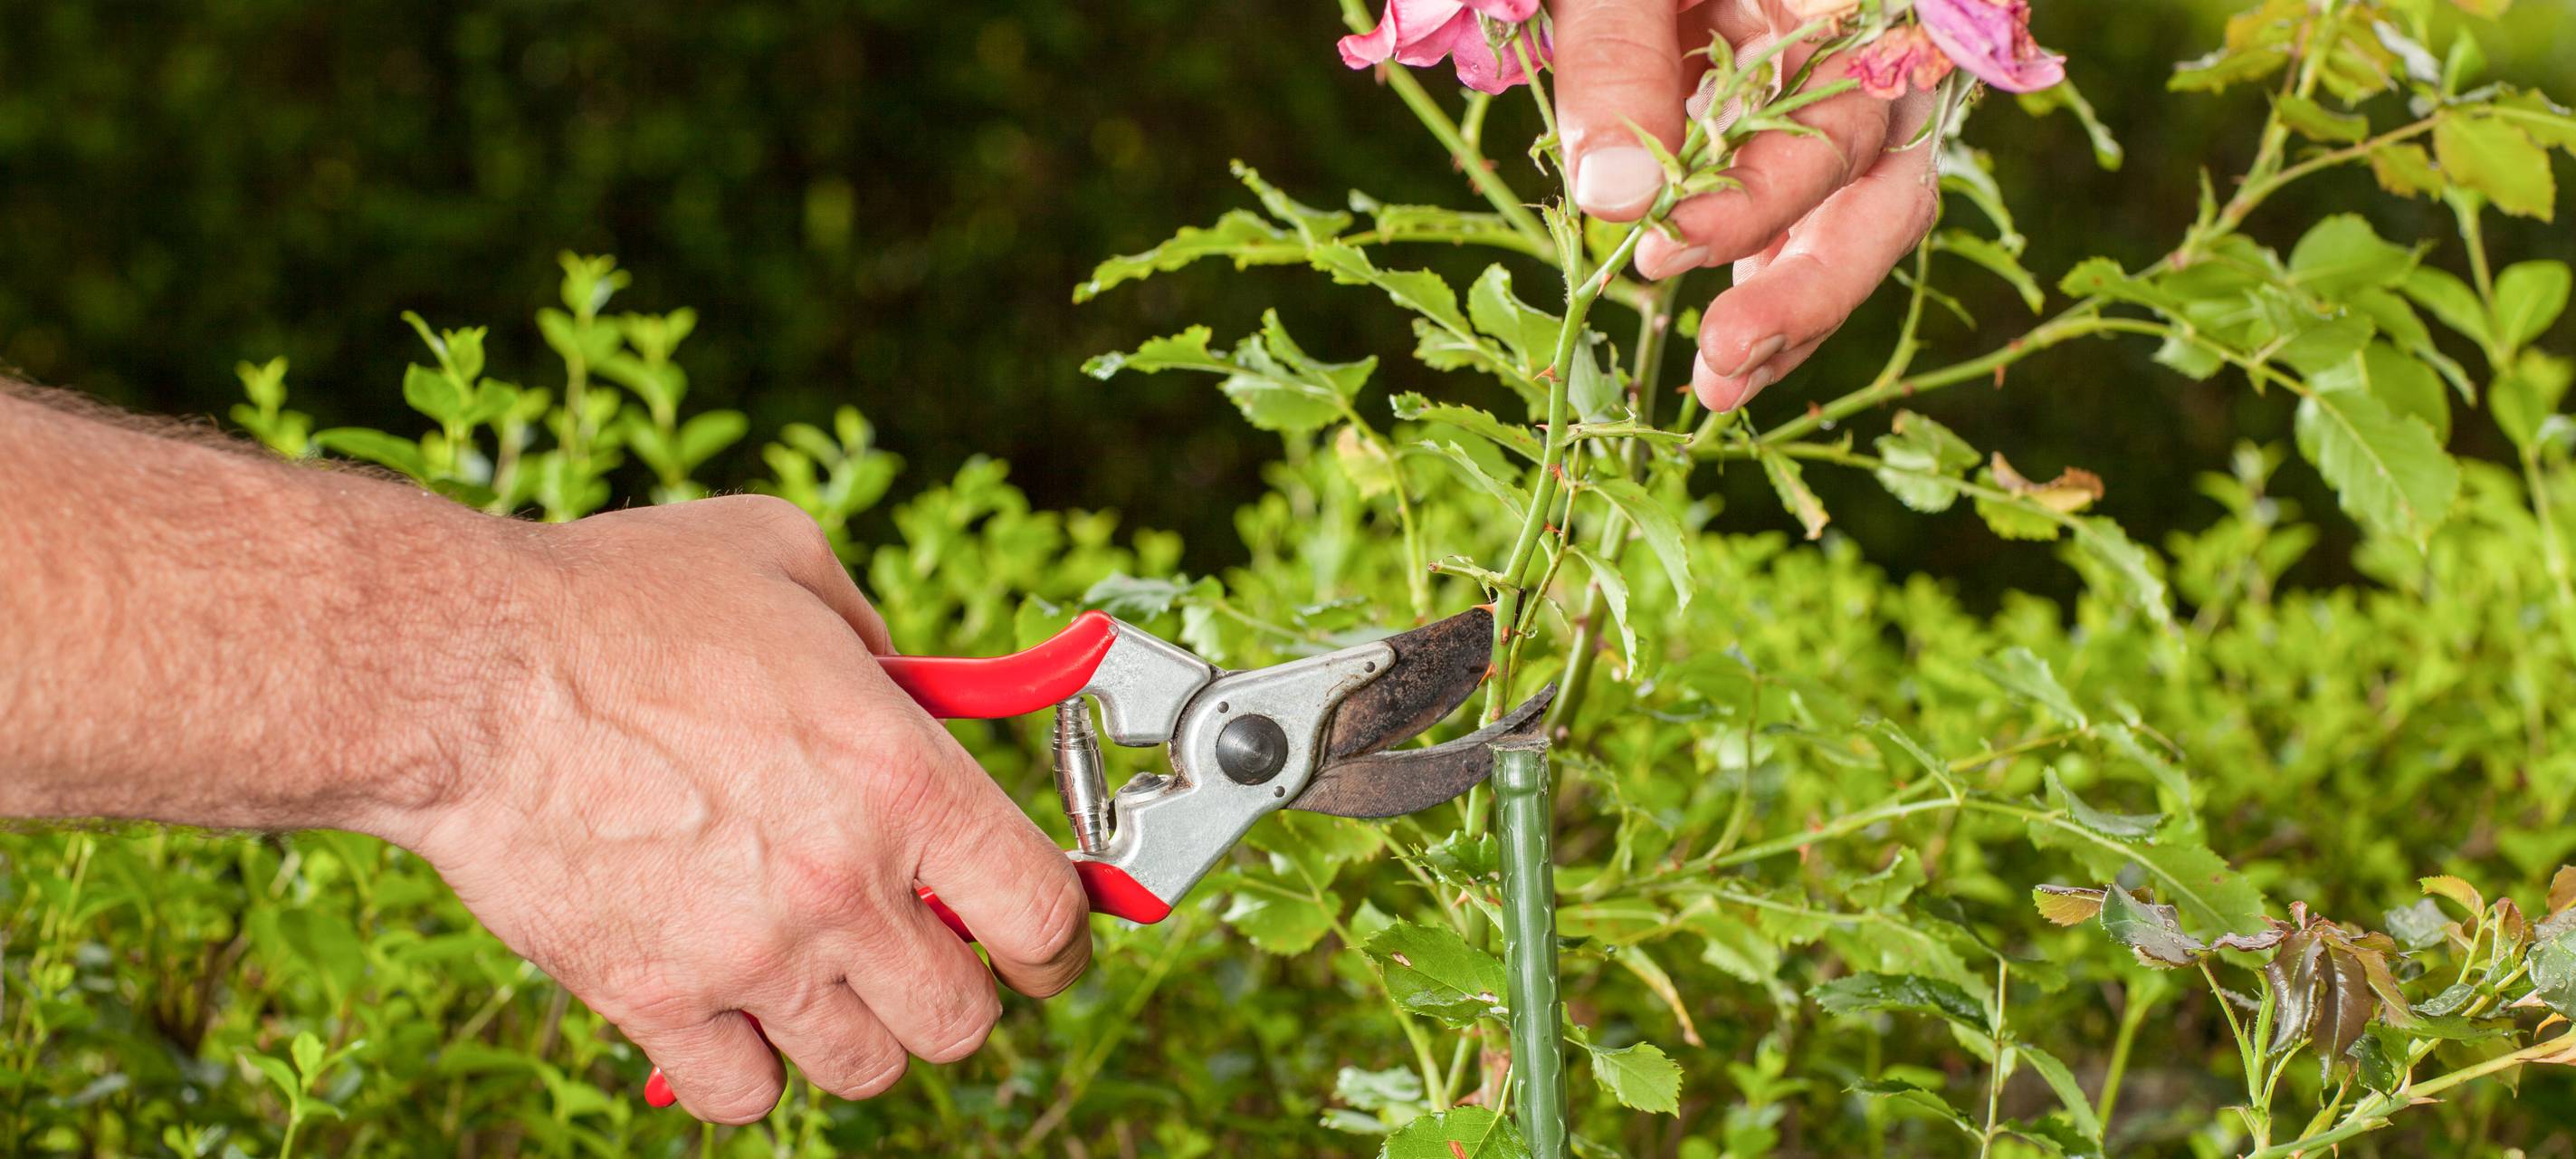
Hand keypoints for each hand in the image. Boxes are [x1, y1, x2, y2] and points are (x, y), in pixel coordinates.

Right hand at [398, 495, 1091, 1122]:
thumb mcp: (789, 560)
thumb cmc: (619, 600)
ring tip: (821, 970)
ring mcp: (749, 957)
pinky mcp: (653, 1000)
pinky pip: (747, 1096)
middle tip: (920, 947)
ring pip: (865, 1070)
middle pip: (964, 1021)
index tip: (1041, 938)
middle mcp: (843, 885)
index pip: (1043, 916)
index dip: (1059, 940)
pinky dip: (752, 1066)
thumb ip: (877, 637)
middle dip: (956, 989)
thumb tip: (908, 687)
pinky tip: (732, 1000)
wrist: (467, 669)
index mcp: (902, 779)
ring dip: (858, 1028)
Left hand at [1553, 0, 1938, 412]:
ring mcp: (1842, 101)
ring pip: (1863, 222)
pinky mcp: (1797, 141)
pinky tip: (1721, 368)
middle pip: (1880, 186)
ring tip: (1718, 389)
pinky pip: (1814, 227)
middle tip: (1720, 360)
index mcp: (1852, 5)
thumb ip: (1617, 54)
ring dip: (1799, 311)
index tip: (1663, 246)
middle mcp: (1873, 55)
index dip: (1754, 197)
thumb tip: (1613, 196)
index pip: (1837, 119)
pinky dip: (1771, 291)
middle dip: (1807, 285)